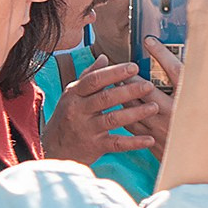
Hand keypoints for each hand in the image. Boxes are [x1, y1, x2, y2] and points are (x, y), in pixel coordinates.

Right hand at [41, 60, 161, 161]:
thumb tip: (104, 58)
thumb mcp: (71, 95)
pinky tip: (149, 139)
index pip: (94, 80)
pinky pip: (117, 143)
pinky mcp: (94, 146)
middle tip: (149, 86)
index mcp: (74, 95)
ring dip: (135, 113)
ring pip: (113, 119)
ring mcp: (86, 129)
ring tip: (154, 107)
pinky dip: (134, 142)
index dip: (114, 73)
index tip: (134, 67)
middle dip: (128, 91)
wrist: (53, 149)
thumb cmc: (66, 118)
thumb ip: (88, 77)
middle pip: (105, 98)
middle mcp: (78, 110)